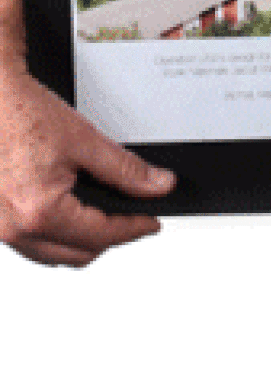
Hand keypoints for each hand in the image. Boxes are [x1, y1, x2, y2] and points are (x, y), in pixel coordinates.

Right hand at [0, 61, 175, 266]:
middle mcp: (14, 228)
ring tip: (103, 216)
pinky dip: (53, 234)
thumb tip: (157, 185)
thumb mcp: (83, 140)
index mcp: (39, 212)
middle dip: (109, 239)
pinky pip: (28, 242)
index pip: (101, 237)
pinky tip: (67, 213)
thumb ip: (126, 169)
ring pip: (50, 254)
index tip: (151, 223)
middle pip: (76, 255)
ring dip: (79, 242)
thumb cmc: (19, 113)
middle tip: (133, 219)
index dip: (134, 229)